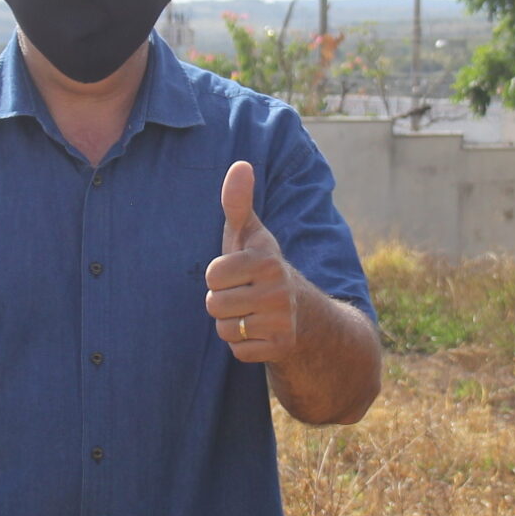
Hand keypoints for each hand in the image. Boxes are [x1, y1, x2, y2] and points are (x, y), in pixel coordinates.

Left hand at [207, 161, 298, 364]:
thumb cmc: (260, 266)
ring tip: (250, 312)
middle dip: (223, 302)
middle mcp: (279, 290)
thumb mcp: (249, 234)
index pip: (213, 274)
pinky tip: (259, 332)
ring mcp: (282, 320)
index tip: (238, 272)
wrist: (301, 312)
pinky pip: (238, 351)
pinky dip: (243, 345)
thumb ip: (238, 202)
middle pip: (215, 304)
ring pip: (225, 329)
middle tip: (244, 295)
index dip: (219, 275)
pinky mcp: (281, 346)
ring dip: (231, 324)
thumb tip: (240, 164)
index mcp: (267, 260)